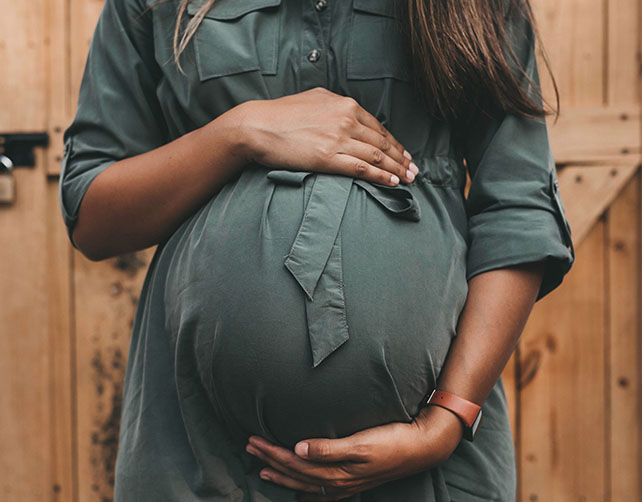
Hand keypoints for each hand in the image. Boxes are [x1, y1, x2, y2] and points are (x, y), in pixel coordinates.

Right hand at [236, 87, 417, 186]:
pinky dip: (381, 176)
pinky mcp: (328, 157)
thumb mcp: (313, 99)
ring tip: (409, 178)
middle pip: (382, 142)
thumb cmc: (281, 115)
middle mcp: (346, 120)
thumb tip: (347, 112)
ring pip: (376, 156)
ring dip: (396, 169)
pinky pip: (362, 168)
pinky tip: (392, 182)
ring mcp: (338, 139)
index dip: (394, 143)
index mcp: (344, 105)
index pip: (378, 127)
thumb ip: (335, 106)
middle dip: (401, 158)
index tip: (403, 154)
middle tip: (415, 170)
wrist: (257, 126)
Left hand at [244, 405, 463, 500]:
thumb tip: (298, 449)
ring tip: (263, 467)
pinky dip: (304, 487)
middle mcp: (338, 481)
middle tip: (249, 447)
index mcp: (336, 471)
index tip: (253, 440)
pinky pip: (320, 489)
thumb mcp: (361, 442)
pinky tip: (298, 486)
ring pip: (304, 482)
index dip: (272, 452)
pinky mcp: (353, 480)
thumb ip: (329, 448)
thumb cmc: (391, 441)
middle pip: (295, 473)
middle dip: (270, 460)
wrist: (420, 447)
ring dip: (282, 474)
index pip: (294, 462)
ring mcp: (345, 484)